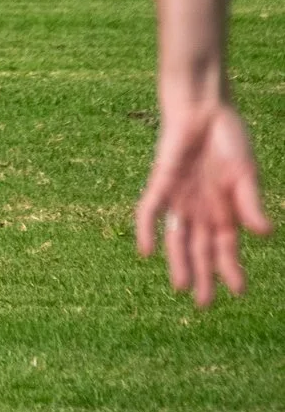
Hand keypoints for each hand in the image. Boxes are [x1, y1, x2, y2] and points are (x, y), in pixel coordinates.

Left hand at [136, 97, 273, 305]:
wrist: (205, 107)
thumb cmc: (228, 139)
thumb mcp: (245, 174)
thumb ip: (250, 203)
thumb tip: (264, 234)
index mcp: (224, 209)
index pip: (226, 246)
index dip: (230, 268)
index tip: (238, 292)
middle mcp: (200, 207)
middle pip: (199, 248)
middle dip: (202, 275)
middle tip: (203, 304)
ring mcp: (179, 196)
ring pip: (175, 235)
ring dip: (177, 261)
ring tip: (181, 287)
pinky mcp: (161, 181)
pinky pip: (150, 208)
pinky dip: (147, 228)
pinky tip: (146, 251)